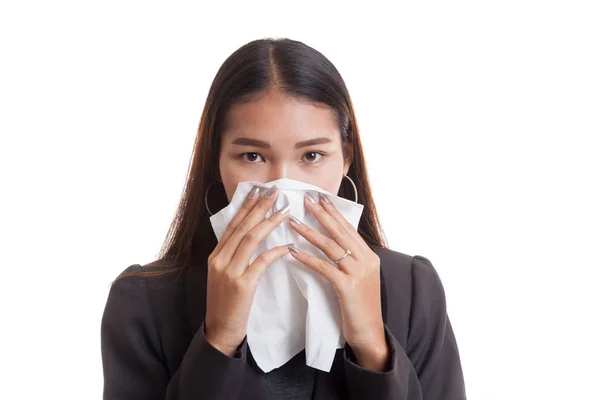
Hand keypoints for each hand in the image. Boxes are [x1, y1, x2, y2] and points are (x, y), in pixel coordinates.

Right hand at [204, 185, 291, 355]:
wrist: (220, 330)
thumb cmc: (227, 303)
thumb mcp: (224, 275)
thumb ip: (234, 256)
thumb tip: (250, 236)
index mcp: (216, 255)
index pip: (233, 225)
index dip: (247, 207)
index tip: (259, 192)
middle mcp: (220, 260)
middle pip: (242, 227)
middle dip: (259, 207)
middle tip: (274, 192)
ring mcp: (229, 272)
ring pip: (250, 239)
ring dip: (269, 223)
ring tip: (284, 211)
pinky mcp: (241, 285)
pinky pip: (260, 262)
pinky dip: (275, 251)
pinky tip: (287, 245)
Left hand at [287, 192, 388, 370]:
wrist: (370, 334)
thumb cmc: (360, 307)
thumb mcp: (360, 279)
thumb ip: (351, 261)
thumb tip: (334, 244)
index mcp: (370, 256)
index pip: (349, 229)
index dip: (333, 213)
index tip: (320, 199)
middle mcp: (366, 261)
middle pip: (340, 232)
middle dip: (321, 214)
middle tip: (305, 200)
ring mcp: (358, 273)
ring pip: (330, 247)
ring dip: (309, 233)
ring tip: (293, 222)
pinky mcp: (348, 287)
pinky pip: (324, 268)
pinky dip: (307, 258)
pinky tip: (293, 252)